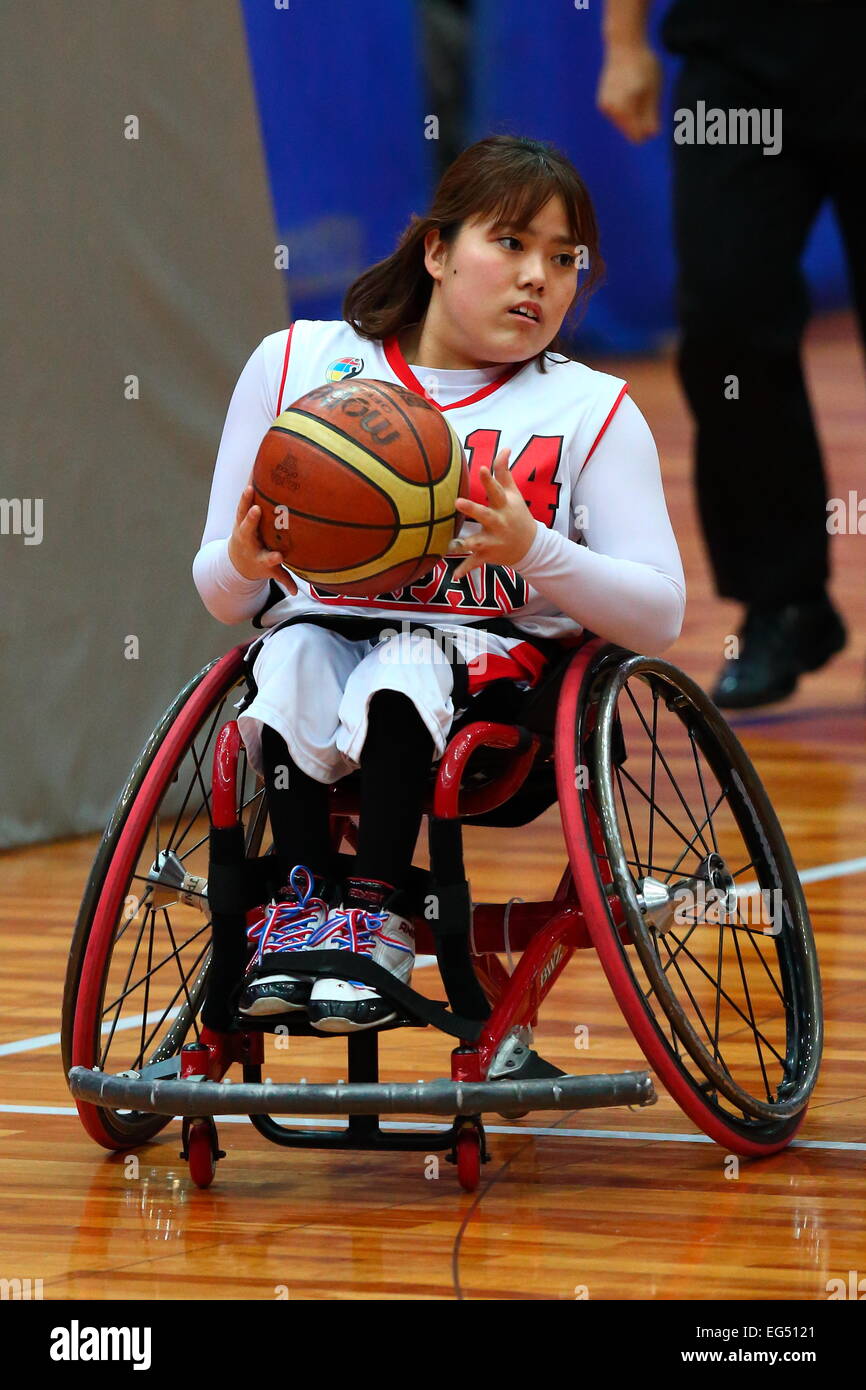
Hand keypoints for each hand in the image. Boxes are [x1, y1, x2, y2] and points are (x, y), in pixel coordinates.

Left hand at [227, 483, 297, 593]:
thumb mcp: (270, 572)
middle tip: (254, 510)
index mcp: (258, 556)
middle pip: (248, 529)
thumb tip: (297, 592)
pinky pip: (244, 499)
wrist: (237, 557)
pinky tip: (253, 471)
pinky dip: (248, 487)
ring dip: (245, 499)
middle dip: (251, 521)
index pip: (266, 559)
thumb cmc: (258, 563)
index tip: (279, 556)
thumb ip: (284, 579)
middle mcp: (247, 540)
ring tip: (249, 486)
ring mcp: (242, 525)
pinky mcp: (241, 514)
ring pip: (242, 511)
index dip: (272, 558)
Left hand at [448, 449, 537, 579]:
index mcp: (504, 506)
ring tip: (452, 546)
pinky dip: (465, 570)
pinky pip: (475, 563)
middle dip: (473, 509)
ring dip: (466, 544)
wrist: (530, 547)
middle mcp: (499, 523)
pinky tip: (455, 576)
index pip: (496, 490)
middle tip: (458, 502)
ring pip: (478, 542)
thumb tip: (504, 447)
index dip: (489, 479)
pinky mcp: (487, 555)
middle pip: (485, 515)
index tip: (481, 468)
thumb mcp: (514, 494)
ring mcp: (493, 541)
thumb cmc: (516, 514)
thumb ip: (504, 472)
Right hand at [596, 43, 661, 142]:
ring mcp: (605, 107)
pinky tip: (630, 90)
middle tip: (647, 98)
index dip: (649, 130)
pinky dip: (626, 108)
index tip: (654, 113)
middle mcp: (611, 111)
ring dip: (634, 114)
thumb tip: (651, 134)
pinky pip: (618, 115)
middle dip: (641, 122)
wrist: (623, 44)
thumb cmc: (644, 64)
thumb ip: (652, 114)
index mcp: (625, 108)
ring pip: (624, 124)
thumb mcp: (654, 89)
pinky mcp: (602, 103)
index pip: (638, 137)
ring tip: (638, 91)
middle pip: (630, 132)